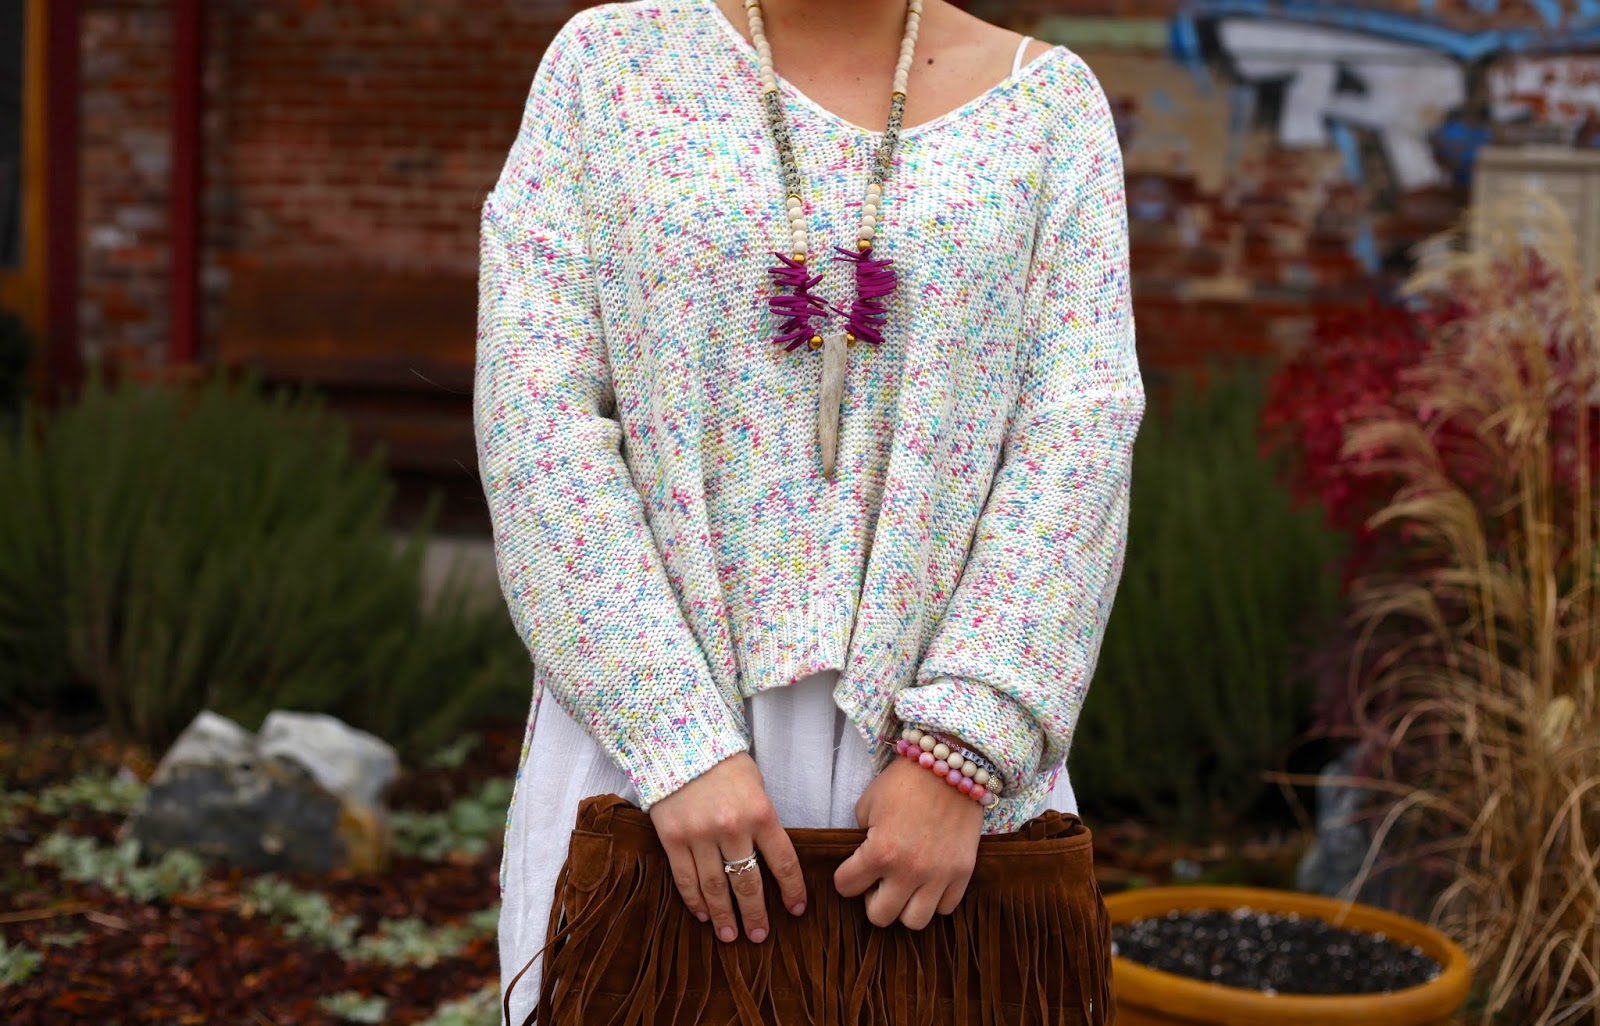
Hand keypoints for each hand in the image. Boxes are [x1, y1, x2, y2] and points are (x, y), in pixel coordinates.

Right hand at [648, 752, 805, 943]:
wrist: (678, 741)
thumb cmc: (724, 764)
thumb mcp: (756, 787)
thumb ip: (763, 822)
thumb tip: (769, 860)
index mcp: (761, 813)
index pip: (783, 862)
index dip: (792, 890)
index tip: (796, 910)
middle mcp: (732, 827)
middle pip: (747, 882)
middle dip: (755, 914)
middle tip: (760, 936)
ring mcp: (699, 834)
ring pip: (715, 887)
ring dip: (724, 916)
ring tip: (730, 936)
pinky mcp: (672, 837)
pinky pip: (685, 878)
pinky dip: (695, 900)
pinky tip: (704, 914)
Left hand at [834, 754, 984, 928]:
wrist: (951, 764)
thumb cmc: (904, 781)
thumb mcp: (868, 804)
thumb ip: (861, 838)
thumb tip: (860, 862)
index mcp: (880, 851)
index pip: (845, 887)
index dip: (845, 877)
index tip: (853, 868)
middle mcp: (910, 870)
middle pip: (880, 917)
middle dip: (872, 899)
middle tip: (879, 880)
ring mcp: (939, 874)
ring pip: (914, 922)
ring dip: (904, 906)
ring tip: (904, 885)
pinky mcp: (963, 872)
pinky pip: (945, 908)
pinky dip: (934, 899)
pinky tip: (928, 879)